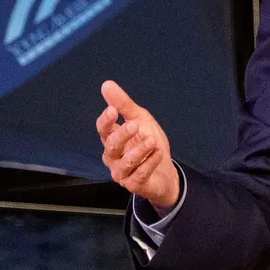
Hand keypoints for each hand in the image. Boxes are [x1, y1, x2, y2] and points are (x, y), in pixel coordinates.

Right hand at [97, 80, 179, 209]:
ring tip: (152, 140)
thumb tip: (106, 84)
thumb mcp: (140, 120)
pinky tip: (158, 154)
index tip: (113, 110)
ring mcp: (122, 173)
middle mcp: (113, 157)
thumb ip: (124, 105)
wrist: (166, 172)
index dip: (106, 121)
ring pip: (125, 162)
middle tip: (135, 125)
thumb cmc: (149, 144)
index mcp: (113, 140)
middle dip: (122, 135)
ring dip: (139, 150)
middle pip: (111, 146)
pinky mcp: (134, 185)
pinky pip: (139, 174)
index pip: (103, 130)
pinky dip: (149, 163)